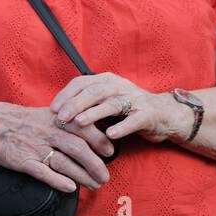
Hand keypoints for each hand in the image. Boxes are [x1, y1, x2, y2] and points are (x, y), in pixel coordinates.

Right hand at [0, 101, 111, 193]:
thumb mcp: (44, 114)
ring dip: (83, 177)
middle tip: (106, 177)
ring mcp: (35, 148)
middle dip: (96, 165)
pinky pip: (44, 173)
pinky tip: (70, 188)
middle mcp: (47, 133)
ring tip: (94, 185)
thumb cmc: (18, 120)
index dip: (101, 142)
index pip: (85, 129)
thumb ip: (65, 121)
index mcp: (55, 119)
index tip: (110, 152)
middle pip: (80, 149)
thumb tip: (89, 130)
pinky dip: (58, 181)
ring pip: (66, 164)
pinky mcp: (23, 162)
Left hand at [51, 73, 187, 145]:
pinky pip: (133, 121)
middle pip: (93, 92)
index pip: (81, 83)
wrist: (164, 114)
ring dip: (93, 113)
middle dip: (74, 104)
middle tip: (60, 118)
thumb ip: (85, 103)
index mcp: (107, 81)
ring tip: (78, 123)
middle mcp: (120, 86)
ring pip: (111, 104)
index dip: (66, 95)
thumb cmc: (127, 109)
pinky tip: (110, 135)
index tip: (52, 109)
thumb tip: (56, 112)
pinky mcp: (148, 114)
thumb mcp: (104, 101)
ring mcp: (135, 100)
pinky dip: (121, 127)